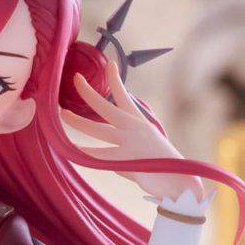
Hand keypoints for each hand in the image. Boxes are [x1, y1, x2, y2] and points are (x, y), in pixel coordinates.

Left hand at [61, 62, 203, 201]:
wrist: (181, 181)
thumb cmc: (164, 167)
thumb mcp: (147, 149)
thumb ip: (126, 149)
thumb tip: (109, 158)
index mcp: (142, 123)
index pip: (126, 97)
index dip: (116, 80)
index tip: (109, 64)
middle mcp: (135, 128)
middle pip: (107, 107)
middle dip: (89, 93)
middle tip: (75, 79)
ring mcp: (130, 143)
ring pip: (98, 129)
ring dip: (79, 122)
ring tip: (64, 114)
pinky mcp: (127, 160)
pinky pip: (99, 155)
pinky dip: (84, 152)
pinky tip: (71, 148)